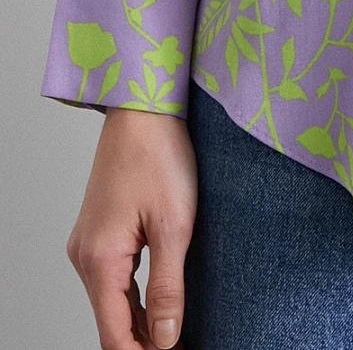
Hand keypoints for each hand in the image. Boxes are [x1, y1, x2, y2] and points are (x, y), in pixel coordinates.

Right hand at [66, 106, 196, 349]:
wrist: (142, 109)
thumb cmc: (159, 156)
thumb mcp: (174, 224)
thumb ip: (168, 286)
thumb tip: (166, 339)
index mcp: (100, 260)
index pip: (115, 335)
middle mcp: (85, 257)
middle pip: (111, 323)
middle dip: (144, 344)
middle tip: (183, 348)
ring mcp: (88, 244)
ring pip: (112, 303)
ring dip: (140, 324)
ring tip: (177, 335)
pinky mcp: (99, 233)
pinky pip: (113, 280)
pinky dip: (134, 299)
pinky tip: (159, 306)